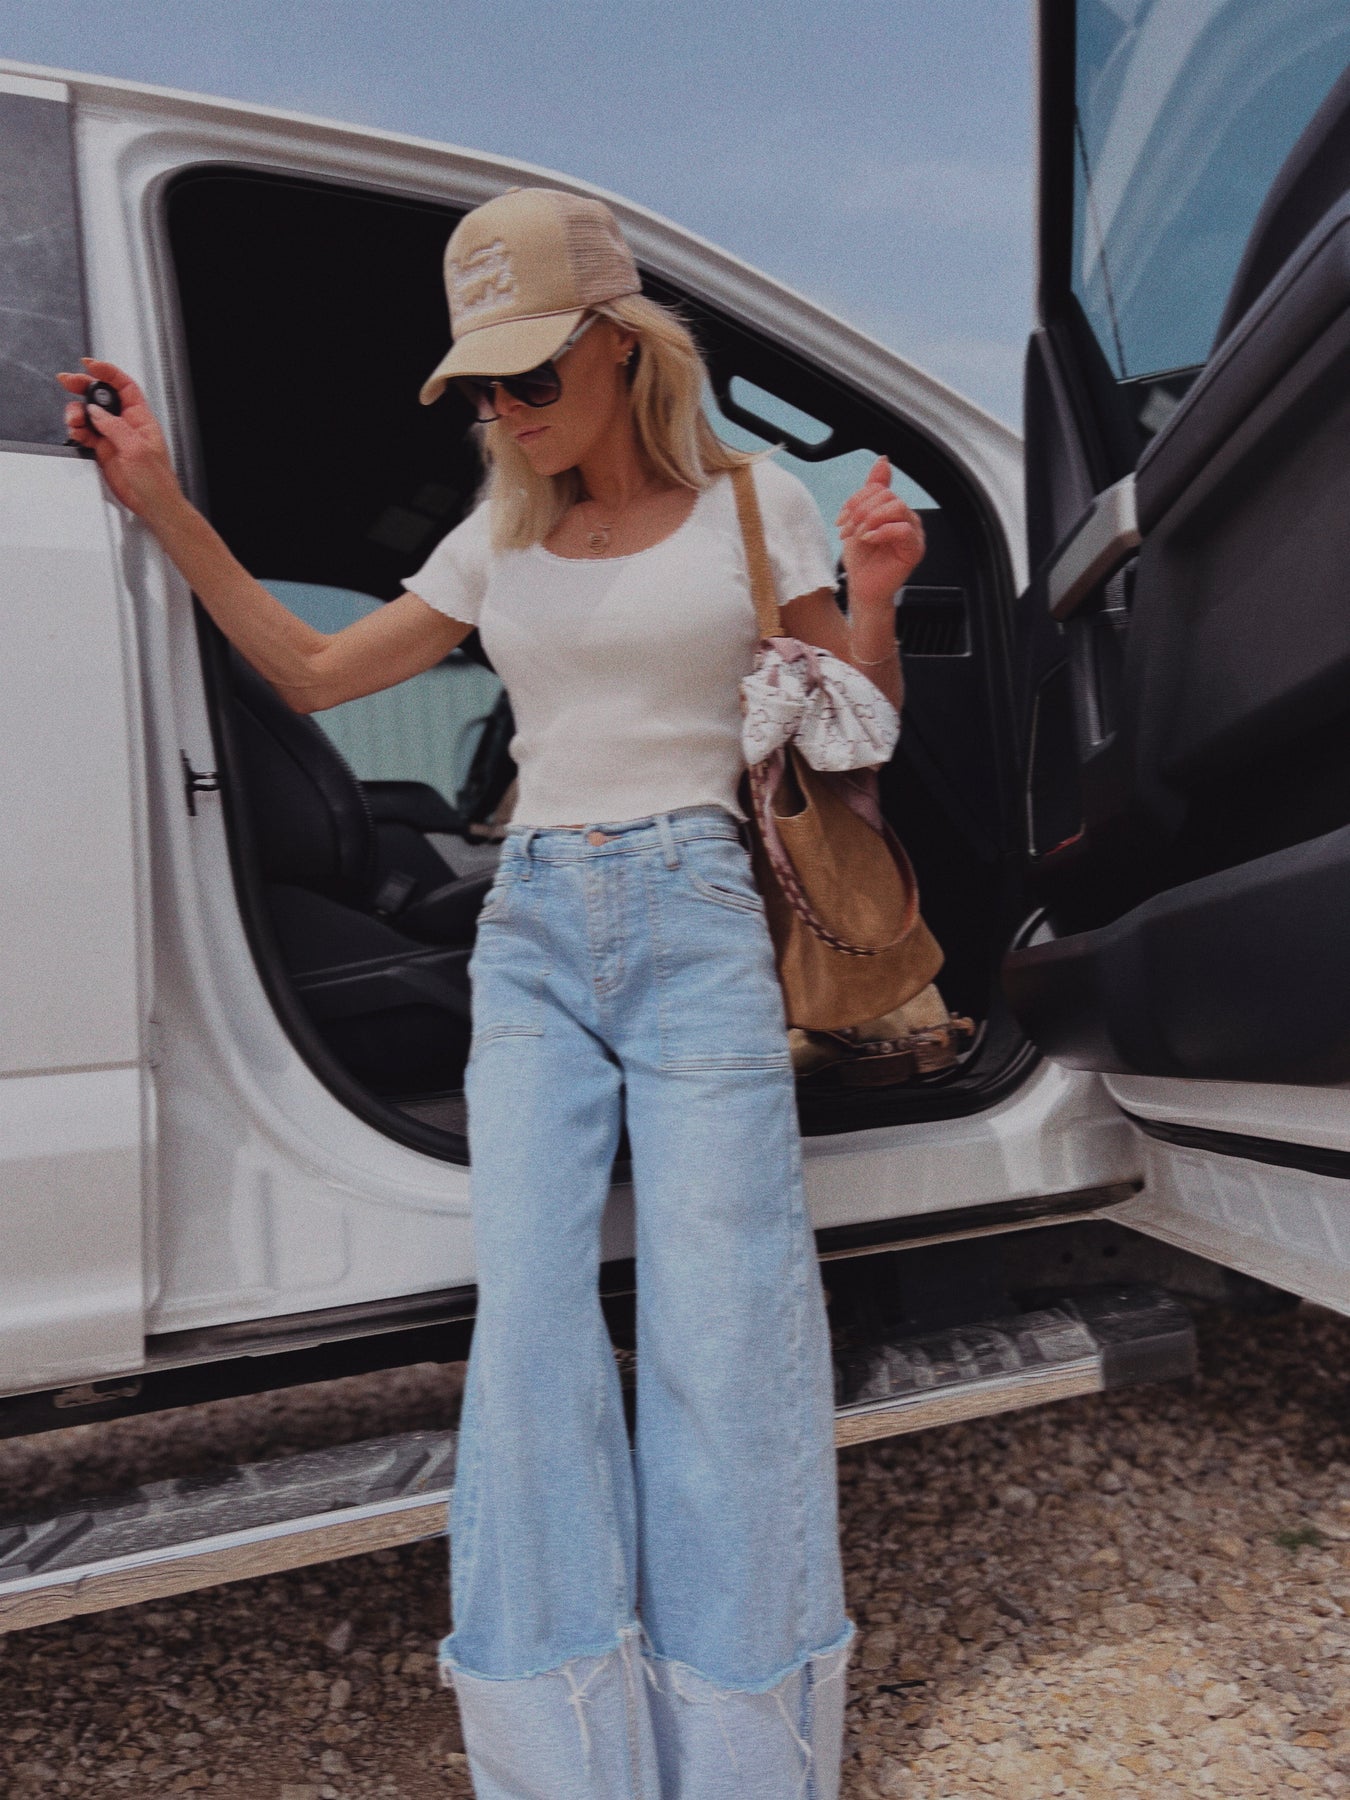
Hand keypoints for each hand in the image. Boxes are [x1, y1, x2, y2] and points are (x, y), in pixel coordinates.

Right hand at [55, 357, 183, 521]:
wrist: (153, 505)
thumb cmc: (157, 481)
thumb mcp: (137, 449)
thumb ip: (114, 427)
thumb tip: (96, 412)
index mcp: (141, 418)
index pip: (124, 386)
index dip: (107, 372)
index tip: (89, 364)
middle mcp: (126, 424)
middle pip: (101, 397)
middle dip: (83, 386)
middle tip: (67, 381)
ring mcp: (114, 437)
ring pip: (89, 415)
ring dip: (77, 413)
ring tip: (73, 419)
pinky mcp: (104, 451)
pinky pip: (86, 434)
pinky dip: (77, 431)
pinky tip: (76, 432)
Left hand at [836, 455, 925, 609]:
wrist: (863, 589)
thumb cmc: (862, 560)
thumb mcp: (858, 520)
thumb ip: (869, 492)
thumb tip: (883, 461)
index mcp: (894, 510)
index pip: (878, 488)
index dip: (856, 500)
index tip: (841, 519)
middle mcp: (907, 518)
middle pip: (887, 495)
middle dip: (861, 511)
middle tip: (847, 530)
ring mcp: (914, 533)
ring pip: (896, 507)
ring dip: (870, 519)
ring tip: (859, 535)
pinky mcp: (914, 549)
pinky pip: (903, 529)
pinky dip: (881, 532)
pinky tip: (868, 540)